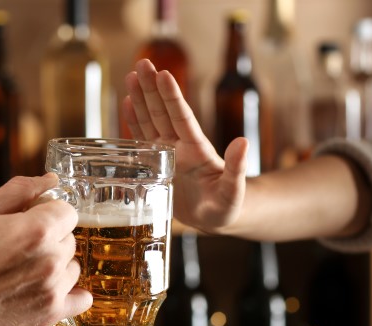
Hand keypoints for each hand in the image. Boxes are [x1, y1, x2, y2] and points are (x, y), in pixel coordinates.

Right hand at [0, 174, 91, 325]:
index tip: (30, 220)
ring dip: (56, 266)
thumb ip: (20, 191)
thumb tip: (51, 180)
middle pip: (69, 239)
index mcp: (37, 230)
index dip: (48, 213)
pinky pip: (82, 300)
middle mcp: (51, 259)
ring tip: (24, 271)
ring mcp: (52, 289)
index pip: (68, 211)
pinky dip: (72, 295)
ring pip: (72, 267)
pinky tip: (52, 290)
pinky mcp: (49, 314)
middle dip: (50, 239)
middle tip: (19, 247)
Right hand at [123, 58, 247, 233]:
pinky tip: (127, 103)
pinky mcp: (158, 164)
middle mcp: (181, 145)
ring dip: (141, 98)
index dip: (172, 97)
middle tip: (143, 62)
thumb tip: (244, 142)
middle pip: (163, 112)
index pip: (182, 117)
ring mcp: (169, 153)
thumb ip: (237, 167)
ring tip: (132, 75)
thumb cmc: (228, 206)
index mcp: (197, 149)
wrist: (218, 218)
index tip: (164, 74)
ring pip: (151, 120)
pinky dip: (134, 122)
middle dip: (152, 88)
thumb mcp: (234, 190)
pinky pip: (143, 139)